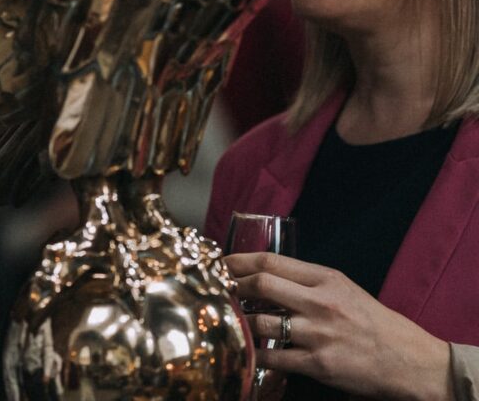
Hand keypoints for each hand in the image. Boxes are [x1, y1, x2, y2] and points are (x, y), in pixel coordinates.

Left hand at [226, 252, 452, 400]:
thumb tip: (262, 275)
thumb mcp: (343, 289)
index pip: (271, 261)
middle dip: (232, 286)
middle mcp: (321, 303)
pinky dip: (254, 352)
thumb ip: (306, 280)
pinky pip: (273, 356)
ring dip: (239, 321)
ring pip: (262, 321)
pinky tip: (245, 349)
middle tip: (216, 291)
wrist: (410, 360)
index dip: (237, 261)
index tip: (218, 264)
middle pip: (261, 284)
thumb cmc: (374, 323)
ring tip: (227, 320)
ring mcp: (319, 334)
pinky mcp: (319, 364)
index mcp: (326, 279)